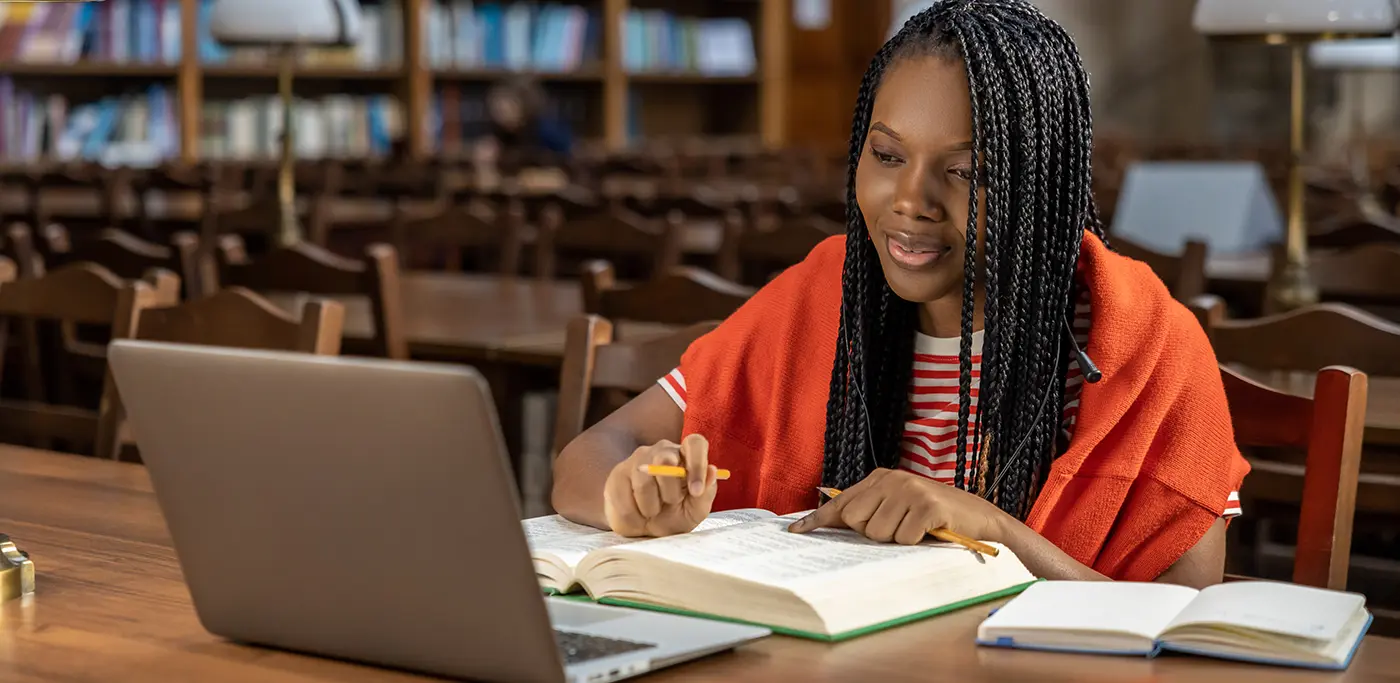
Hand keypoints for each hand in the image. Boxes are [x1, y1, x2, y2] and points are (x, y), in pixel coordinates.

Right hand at [604, 434, 717, 537]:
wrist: (642, 531)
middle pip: (666, 459)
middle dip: (670, 491)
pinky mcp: (618, 474)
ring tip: (652, 511)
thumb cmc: (672, 516)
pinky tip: (636, 513)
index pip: (695, 443)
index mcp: (686, 457)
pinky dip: (633, 514)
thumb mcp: (694, 511)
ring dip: (651, 506)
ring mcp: (637, 460)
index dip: (697, 465)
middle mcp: (662, 451)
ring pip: (643, 480)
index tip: (695, 491)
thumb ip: (705, 493)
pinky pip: (624, 496)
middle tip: (670, 504)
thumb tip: (712, 471)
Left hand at [787, 468, 1007, 543]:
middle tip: (899, 528)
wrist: (979, 517)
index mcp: (881, 477)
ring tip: (916, 529)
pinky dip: (915, 542)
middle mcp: (892, 479)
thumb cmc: (933, 517)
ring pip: (878, 533)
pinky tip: (928, 532)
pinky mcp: (927, 505)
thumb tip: (834, 523)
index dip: (818, 519)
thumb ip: (871, 510)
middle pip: (856, 521)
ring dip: (896, 539)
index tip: (795, 531)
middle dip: (873, 533)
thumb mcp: (898, 507)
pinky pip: (902, 538)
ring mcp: (910, 490)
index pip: (842, 501)